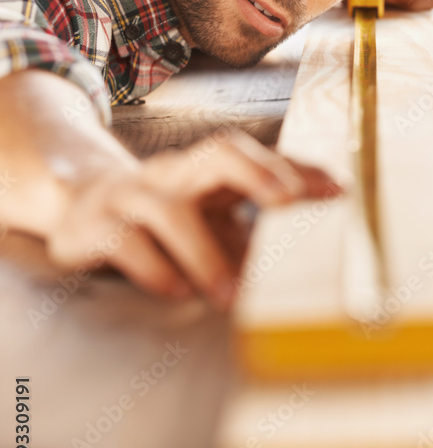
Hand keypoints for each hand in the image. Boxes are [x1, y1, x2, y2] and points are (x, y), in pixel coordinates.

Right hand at [45, 130, 339, 308]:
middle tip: (289, 202)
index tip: (339, 190)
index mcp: (208, 170)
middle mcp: (175, 173)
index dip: (298, 169)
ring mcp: (133, 195)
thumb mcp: (212, 223)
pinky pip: (127, 243)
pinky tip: (179, 292)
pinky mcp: (97, 227)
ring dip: (206, 254)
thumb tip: (310, 267)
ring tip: (232, 295)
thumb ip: (254, 240)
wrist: (78, 209)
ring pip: (170, 210)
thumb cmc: (164, 221)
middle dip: (258, 173)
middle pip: (219, 152)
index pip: (261, 158)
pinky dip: (157, 270)